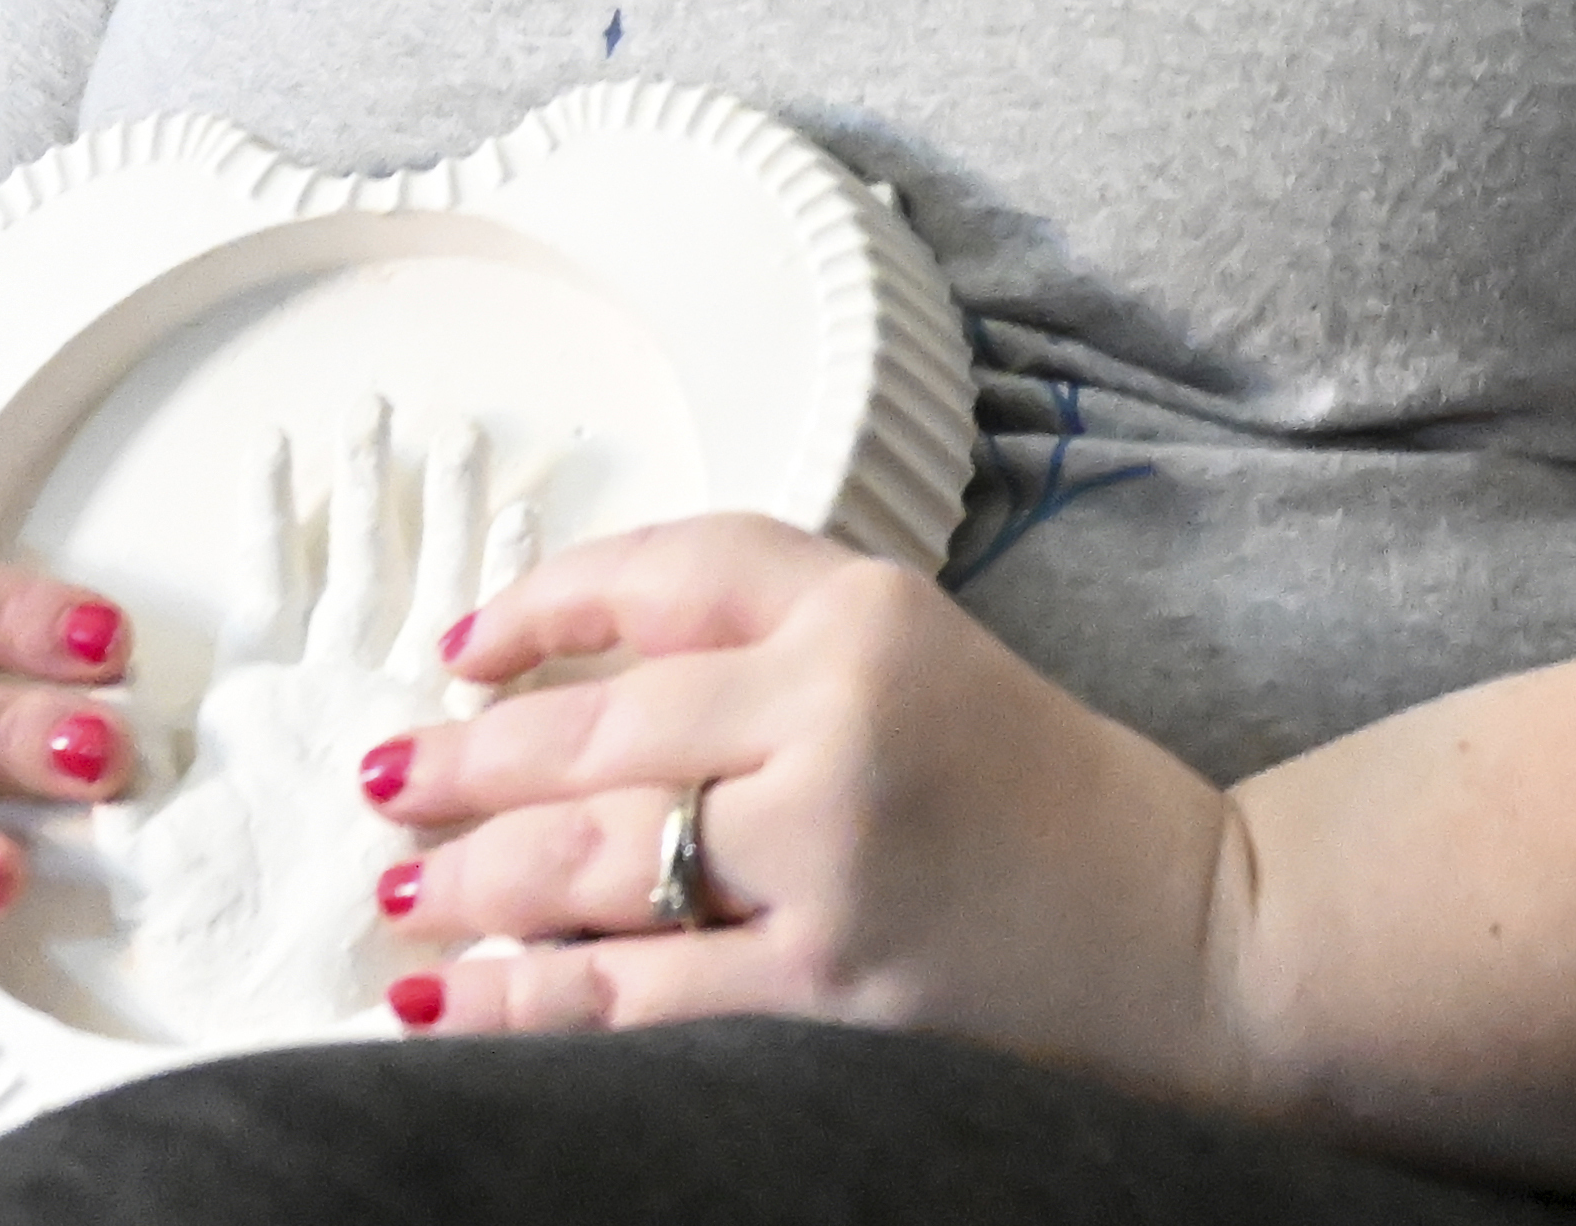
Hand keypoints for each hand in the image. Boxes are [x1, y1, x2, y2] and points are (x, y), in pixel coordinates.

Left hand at [89, 402, 535, 1041]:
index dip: (271, 511)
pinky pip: (481, 644)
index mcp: (262, 702)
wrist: (284, 1001)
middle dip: (370, 482)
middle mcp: (333, 693)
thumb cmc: (214, 939)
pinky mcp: (442, 737)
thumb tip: (20, 742)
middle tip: (384, 406)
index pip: (267, 578)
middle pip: (356, 559)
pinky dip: (511, 581)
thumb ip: (88, 795)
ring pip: (424, 583)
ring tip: (458, 436)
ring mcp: (394, 709)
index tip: (275, 439)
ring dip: (441, 510)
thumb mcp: (132, 854)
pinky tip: (529, 524)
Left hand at [362, 512, 1252, 1101]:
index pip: (665, 569)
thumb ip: (772, 651)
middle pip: (600, 727)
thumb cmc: (1045, 790)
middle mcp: (836, 707)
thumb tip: (570, 695)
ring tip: (396, 890)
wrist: (1192, 925)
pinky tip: (452, 1005)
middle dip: (467, 761)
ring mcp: (828, 849)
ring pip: (596, 858)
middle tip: (384, 778)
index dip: (545, 605)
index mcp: (862, 605)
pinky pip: (635, 991)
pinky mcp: (825, 981)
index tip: (465, 647)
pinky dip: (527, 1000)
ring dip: (473, 878)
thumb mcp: (918, 656)